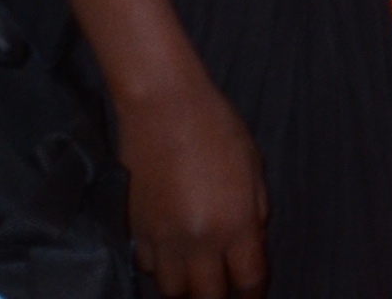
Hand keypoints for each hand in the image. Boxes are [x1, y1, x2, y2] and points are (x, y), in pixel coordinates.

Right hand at [118, 71, 269, 296]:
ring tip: (198, 277)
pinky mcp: (135, 231)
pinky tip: (172, 255)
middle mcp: (198, 241)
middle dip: (219, 297)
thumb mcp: (254, 169)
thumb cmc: (218, 130)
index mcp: (236, 224)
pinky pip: (147, 268)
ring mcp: (163, 239)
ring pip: (171, 290)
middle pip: (206, 297)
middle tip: (226, 289)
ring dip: (187, 289)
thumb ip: (256, 212)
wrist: (164, 110)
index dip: (254, 293)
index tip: (255, 294)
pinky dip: (161, 269)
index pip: (248, 280)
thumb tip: (253, 244)